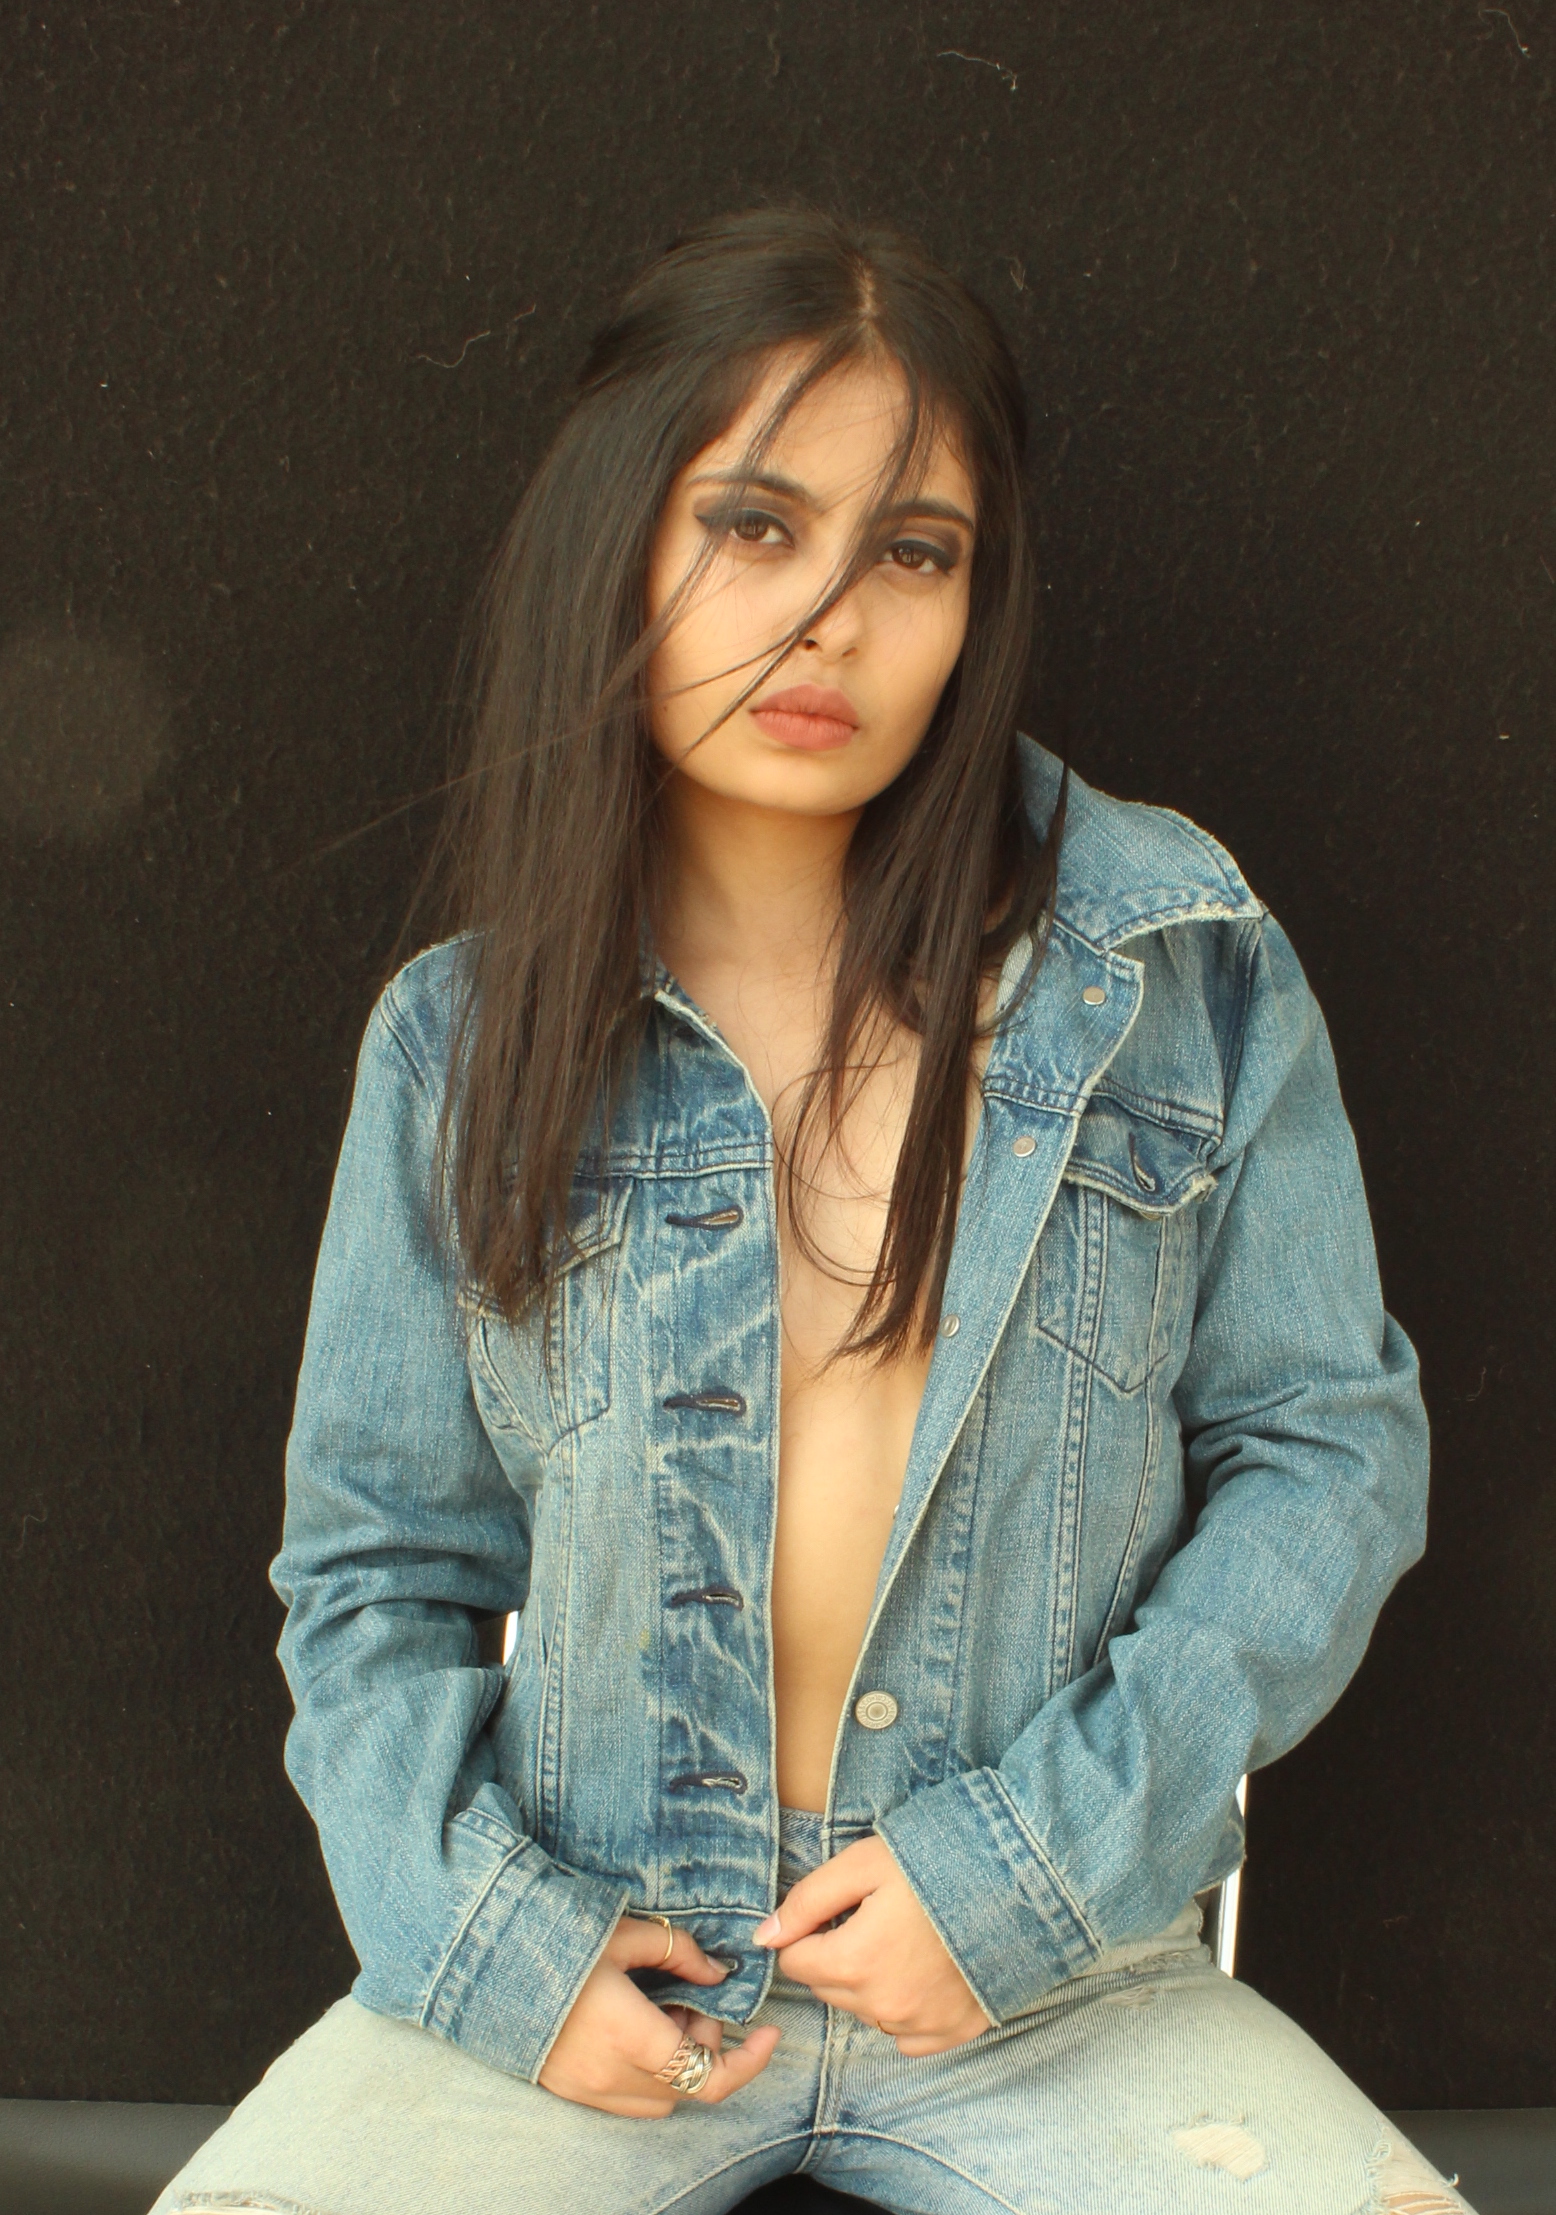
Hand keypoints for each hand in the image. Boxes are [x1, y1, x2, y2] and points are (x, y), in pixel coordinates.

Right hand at [539, 1915, 780, 2116]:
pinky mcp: (569, 2091)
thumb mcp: (624, 1936)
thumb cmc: (556, 1940)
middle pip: (688, 2086)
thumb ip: (680, 1954)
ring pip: (661, 2100)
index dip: (748, 2062)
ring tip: (663, 2013)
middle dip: (706, 2047)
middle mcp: (609, 2075)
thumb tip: (719, 1974)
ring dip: (678, 2064)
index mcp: (628, 2035)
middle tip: (692, 1999)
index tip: (770, 2033)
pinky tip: (637, 2030)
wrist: (488, 1961)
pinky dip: (650, 2075)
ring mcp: (586, 2090)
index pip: (707, 2077)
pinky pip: (628, 2101)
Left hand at [753, 1834, 990, 2055]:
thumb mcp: (862, 1864)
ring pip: (865, 2010)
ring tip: (905, 1938)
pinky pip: (906, 2035)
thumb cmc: (936, 1863)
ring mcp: (921, 2024)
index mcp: (854, 1962)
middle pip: (829, 1987)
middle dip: (838, 1954)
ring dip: (870, 1981)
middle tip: (876, 1916)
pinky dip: (906, 2009)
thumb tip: (763, 1938)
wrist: (1019, 1881)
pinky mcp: (954, 2032)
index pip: (796, 1961)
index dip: (810, 1930)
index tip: (840, 1907)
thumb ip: (807, 1902)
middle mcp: (883, 2006)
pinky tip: (925, 1972)